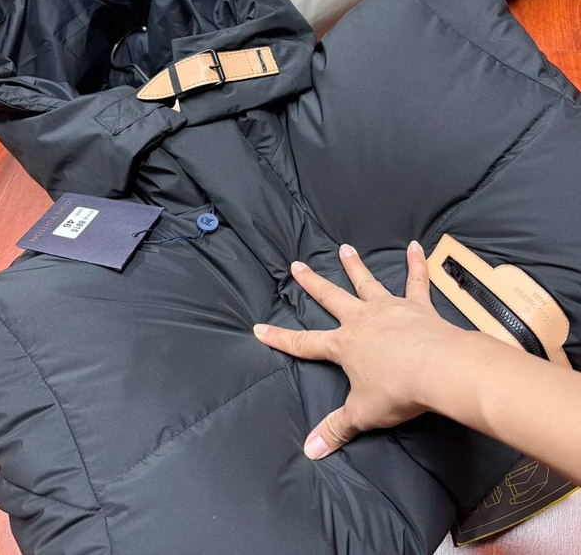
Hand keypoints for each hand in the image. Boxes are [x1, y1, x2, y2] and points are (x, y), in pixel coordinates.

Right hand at [254, 241, 459, 459]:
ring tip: (345, 249)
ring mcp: (389, 308)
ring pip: (367, 282)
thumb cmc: (398, 390)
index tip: (260, 328)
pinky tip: (417, 247)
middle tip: (297, 266)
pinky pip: (416, 281)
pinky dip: (417, 264)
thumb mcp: (362, 414)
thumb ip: (335, 430)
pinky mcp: (417, 306)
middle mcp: (362, 320)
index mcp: (344, 345)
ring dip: (354, 266)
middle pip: (331, 298)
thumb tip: (310, 451)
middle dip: (312, 283)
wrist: (438, 369)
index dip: (280, 337)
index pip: (304, 343)